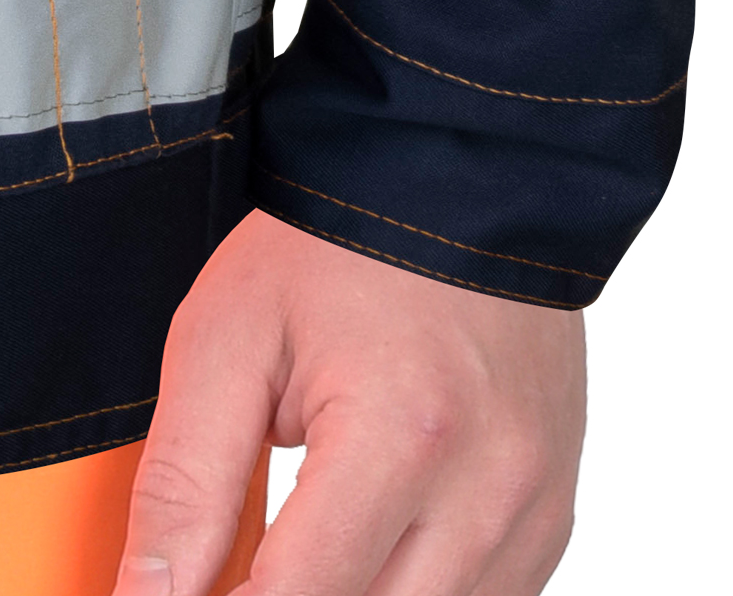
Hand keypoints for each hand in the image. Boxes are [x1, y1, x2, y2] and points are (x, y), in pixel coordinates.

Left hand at [111, 207, 585, 595]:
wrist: (460, 178)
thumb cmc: (341, 244)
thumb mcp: (229, 339)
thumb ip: (182, 487)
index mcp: (401, 441)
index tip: (185, 593)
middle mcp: (488, 494)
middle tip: (236, 557)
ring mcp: (531, 513)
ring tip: (302, 537)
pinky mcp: (550, 519)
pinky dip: (409, 592)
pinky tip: (364, 542)